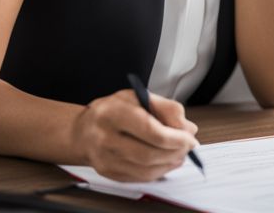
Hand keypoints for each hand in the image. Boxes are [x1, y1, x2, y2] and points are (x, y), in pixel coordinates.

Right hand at [70, 89, 198, 181]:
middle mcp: (104, 138)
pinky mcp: (108, 172)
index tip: (190, 138)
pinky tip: (167, 162)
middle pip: (149, 153)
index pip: (150, 130)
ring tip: (180, 153)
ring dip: (170, 163)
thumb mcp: (138, 97)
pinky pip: (139, 177)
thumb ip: (166, 108)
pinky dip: (159, 171)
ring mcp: (104, 158)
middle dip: (175, 151)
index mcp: (112, 113)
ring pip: (146, 169)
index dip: (175, 137)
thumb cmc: (112, 111)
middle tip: (188, 146)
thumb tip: (187, 128)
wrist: (83, 130)